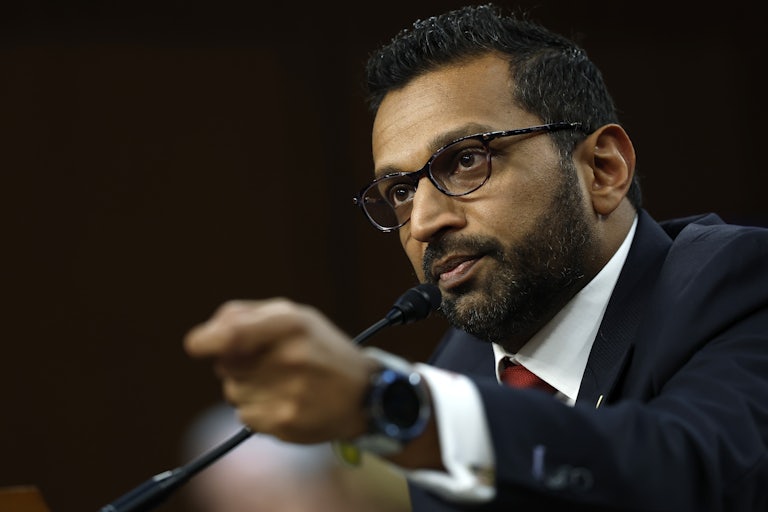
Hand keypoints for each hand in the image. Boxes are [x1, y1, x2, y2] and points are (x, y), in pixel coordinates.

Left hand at [184, 298, 377, 443]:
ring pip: (232, 393)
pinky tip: (285, 403)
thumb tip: (203, 337)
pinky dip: (257, 411)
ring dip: (247, 389)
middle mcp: (290, 357)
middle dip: (235, 365)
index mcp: (291, 323)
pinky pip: (245, 416)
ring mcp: (289, 392)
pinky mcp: (286, 422)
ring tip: (282, 384)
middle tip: (270, 364)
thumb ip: (247, 316)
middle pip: (225, 366)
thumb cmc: (321, 350)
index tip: (197, 346)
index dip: (206, 340)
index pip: (231, 332)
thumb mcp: (294, 317)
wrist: (365, 394)